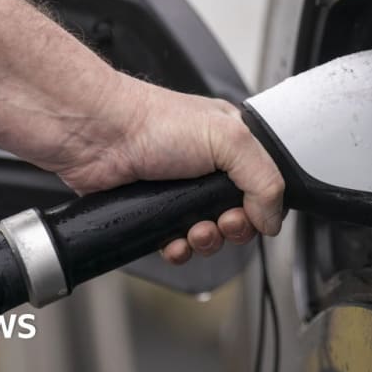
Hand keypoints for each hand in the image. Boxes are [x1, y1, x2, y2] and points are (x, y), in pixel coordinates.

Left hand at [14, 74, 284, 263]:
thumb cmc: (152, 121)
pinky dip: (178, 250)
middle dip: (232, 228)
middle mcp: (206, 168)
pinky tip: (172, 241)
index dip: (260, 208)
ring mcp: (179, 192)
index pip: (262, 187)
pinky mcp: (153, 212)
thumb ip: (263, 180)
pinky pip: (176, 244)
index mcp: (231, 144)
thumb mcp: (229, 139)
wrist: (98, 137)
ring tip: (194, 231)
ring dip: (206, 242)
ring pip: (207, 235)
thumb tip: (273, 219)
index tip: (250, 214)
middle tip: (221, 222)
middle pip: (237, 216)